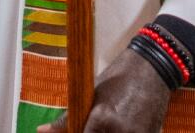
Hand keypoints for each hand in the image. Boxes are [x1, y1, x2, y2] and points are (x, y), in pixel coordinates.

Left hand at [35, 47, 173, 132]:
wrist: (153, 68)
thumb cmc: (118, 79)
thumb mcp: (91, 95)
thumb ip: (68, 118)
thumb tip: (41, 131)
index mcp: (102, 118)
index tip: (80, 131)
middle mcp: (120, 131)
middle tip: (94, 127)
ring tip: (108, 126)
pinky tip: (122, 126)